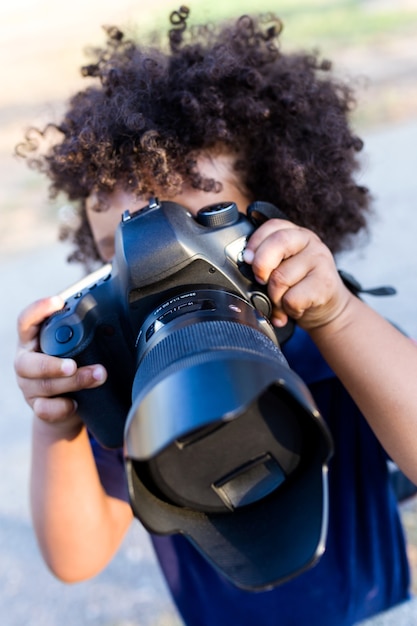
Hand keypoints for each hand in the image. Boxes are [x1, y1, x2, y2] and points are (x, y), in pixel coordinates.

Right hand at [15, 296, 106, 427]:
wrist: (67, 404)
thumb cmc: (74, 366)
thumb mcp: (75, 348)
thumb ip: (83, 336)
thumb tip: (117, 322)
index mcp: (33, 340)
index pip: (27, 321)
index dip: (38, 310)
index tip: (57, 301)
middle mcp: (26, 362)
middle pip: (29, 362)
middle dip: (53, 365)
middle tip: (73, 364)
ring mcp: (29, 387)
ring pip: (44, 386)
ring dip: (74, 382)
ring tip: (98, 376)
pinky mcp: (37, 407)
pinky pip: (46, 409)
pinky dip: (63, 407)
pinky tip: (76, 403)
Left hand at [244, 219, 351, 329]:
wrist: (329, 306)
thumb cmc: (298, 285)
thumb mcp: (281, 266)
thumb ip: (265, 261)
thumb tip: (244, 268)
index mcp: (294, 233)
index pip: (271, 226)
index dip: (254, 243)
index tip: (247, 260)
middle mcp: (309, 241)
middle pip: (278, 243)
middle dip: (261, 266)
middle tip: (260, 280)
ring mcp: (320, 260)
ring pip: (280, 278)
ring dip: (274, 297)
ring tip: (282, 300)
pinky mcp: (325, 283)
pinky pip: (292, 298)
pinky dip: (287, 309)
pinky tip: (295, 308)